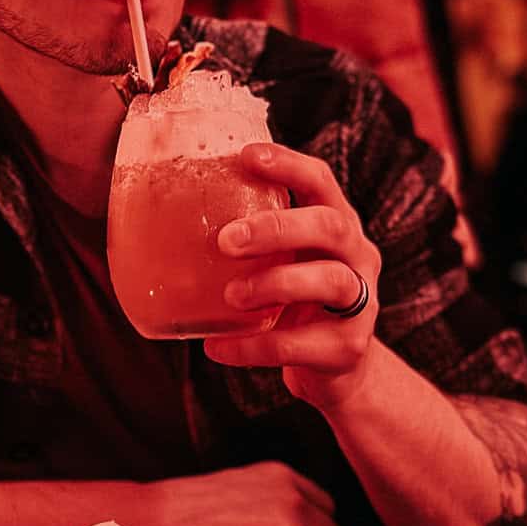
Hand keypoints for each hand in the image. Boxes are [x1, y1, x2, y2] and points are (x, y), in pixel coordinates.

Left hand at [205, 143, 381, 409]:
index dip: (288, 165)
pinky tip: (218, 348)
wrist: (334, 370)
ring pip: (330, 280)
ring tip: (231, 295)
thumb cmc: (294, 302)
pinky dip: (255, 346)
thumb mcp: (281, 262)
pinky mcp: (348, 348)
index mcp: (337, 224)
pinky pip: (301, 344)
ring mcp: (361, 302)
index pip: (321, 181)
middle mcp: (357, 256)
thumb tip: (166, 219)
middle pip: (330, 226)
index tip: (246, 155)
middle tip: (226, 240)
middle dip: (277, 228)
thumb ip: (250, 241)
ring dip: (275, 283)